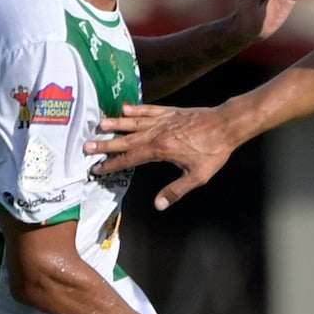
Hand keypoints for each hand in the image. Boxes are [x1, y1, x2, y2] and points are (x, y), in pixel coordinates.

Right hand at [89, 98, 258, 208]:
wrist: (227, 125)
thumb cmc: (214, 152)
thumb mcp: (197, 176)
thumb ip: (176, 190)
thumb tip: (158, 204)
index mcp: (161, 149)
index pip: (131, 158)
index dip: (113, 164)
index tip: (98, 168)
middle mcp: (157, 132)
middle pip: (126, 139)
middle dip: (106, 144)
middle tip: (87, 146)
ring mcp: (163, 120)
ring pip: (134, 122)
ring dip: (115, 123)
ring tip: (99, 124)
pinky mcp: (170, 111)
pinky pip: (148, 110)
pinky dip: (136, 109)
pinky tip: (124, 108)